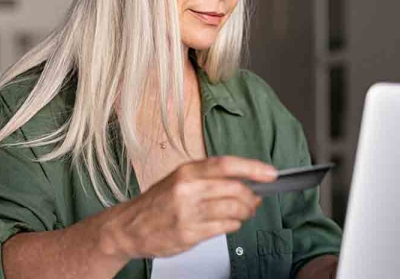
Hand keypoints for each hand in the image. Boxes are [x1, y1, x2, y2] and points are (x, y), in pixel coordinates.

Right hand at [100, 156, 276, 258]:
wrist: (128, 228)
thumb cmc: (155, 203)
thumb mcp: (178, 180)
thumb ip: (208, 179)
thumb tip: (246, 181)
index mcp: (185, 172)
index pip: (226, 165)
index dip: (252, 168)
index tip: (270, 174)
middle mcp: (187, 189)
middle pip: (235, 189)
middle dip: (252, 197)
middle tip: (254, 201)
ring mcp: (188, 213)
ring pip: (234, 210)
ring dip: (245, 213)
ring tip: (241, 213)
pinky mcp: (189, 233)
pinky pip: (224, 227)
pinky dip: (232, 225)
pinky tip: (227, 223)